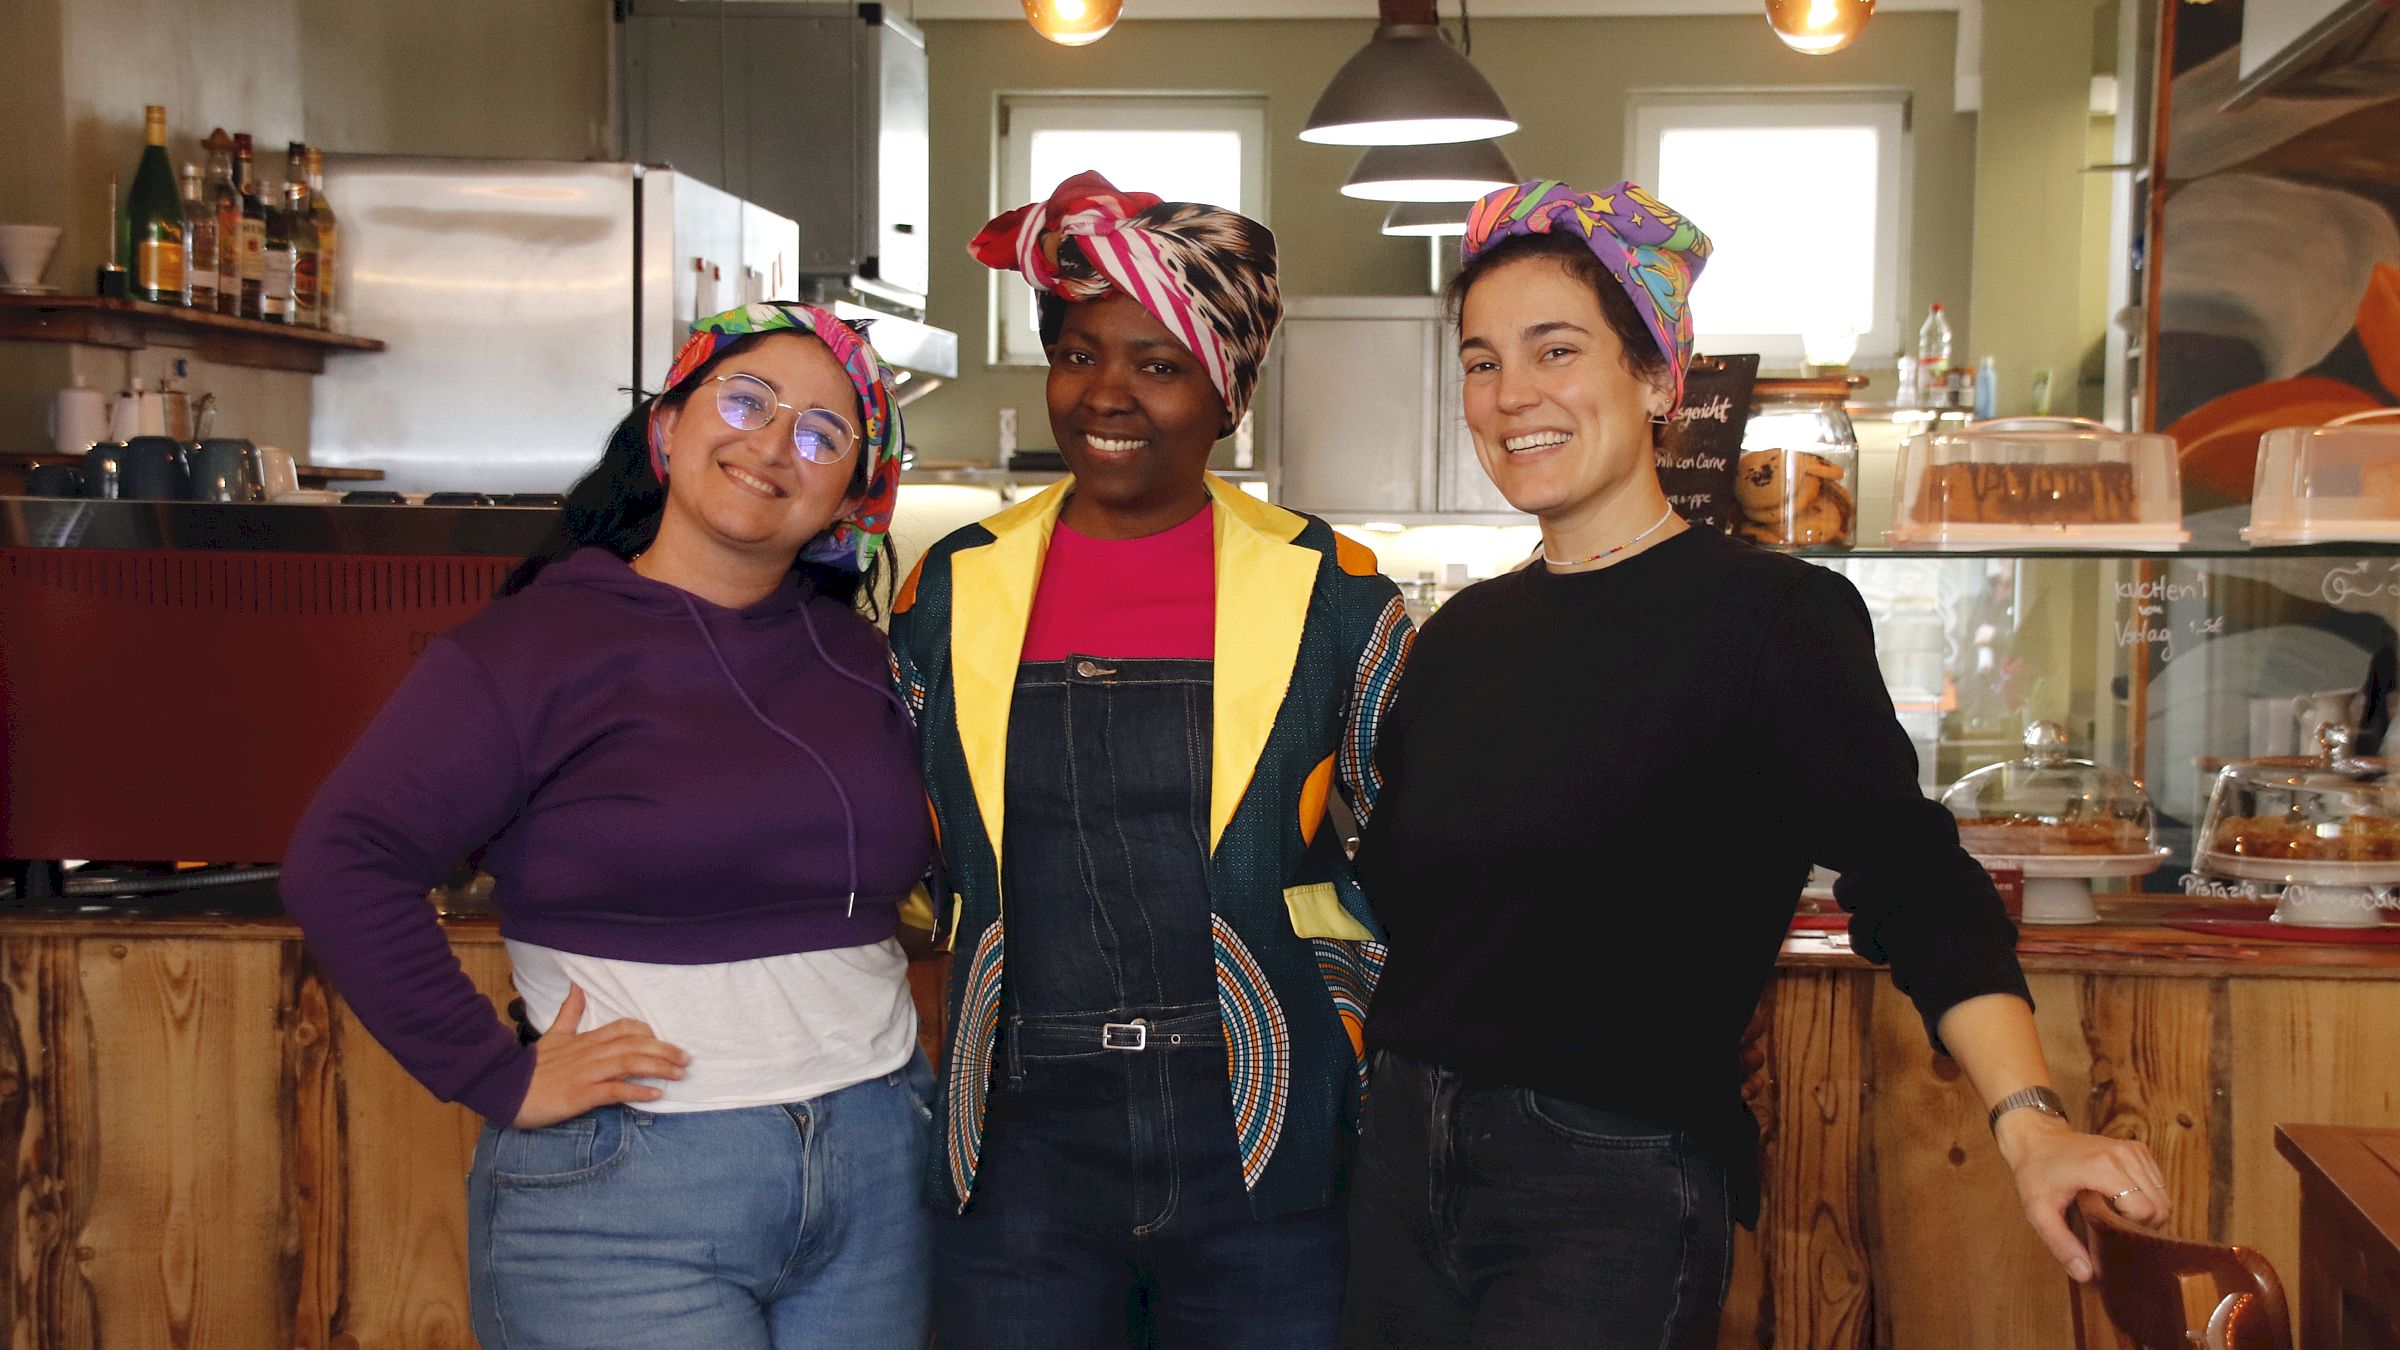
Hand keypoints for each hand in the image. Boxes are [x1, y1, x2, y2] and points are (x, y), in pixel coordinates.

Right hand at [511, 984, 688, 1128]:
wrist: (504, 1088)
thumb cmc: (532, 1067)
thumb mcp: (552, 1034)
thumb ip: (569, 1013)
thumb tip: (576, 987)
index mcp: (585, 1040)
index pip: (624, 1028)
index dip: (648, 1034)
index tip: (664, 1041)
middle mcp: (590, 1053)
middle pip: (635, 1045)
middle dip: (664, 1050)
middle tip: (687, 1059)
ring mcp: (586, 1073)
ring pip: (629, 1064)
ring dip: (658, 1067)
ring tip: (679, 1074)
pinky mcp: (581, 1094)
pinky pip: (614, 1090)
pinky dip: (636, 1091)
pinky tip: (655, 1095)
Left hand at [1995, 1110, 2169, 1281]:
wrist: (2036, 1139)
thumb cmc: (2036, 1174)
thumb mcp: (2039, 1212)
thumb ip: (2061, 1244)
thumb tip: (2085, 1274)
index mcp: (2103, 1167)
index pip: (2146, 1211)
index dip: (2132, 1228)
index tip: (2108, 1228)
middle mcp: (2124, 1154)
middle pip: (2160, 1206)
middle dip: (2142, 1224)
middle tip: (2111, 1224)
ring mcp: (2133, 1149)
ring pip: (2163, 1196)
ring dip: (2146, 1211)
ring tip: (2114, 1211)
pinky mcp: (2138, 1149)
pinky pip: (2158, 1183)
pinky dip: (2147, 1196)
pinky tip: (2120, 1197)